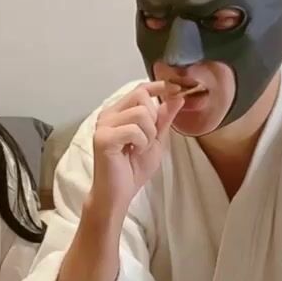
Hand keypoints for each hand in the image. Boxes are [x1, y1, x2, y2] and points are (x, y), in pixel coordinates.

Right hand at [90, 81, 183, 213]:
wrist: (118, 194)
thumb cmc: (133, 169)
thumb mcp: (156, 140)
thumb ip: (164, 118)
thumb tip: (177, 96)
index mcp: (119, 112)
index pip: (140, 88)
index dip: (159, 86)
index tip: (178, 89)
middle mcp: (108, 114)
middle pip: (140, 95)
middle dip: (154, 118)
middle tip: (149, 139)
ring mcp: (104, 125)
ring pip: (140, 113)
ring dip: (148, 134)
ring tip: (140, 148)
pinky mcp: (104, 138)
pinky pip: (133, 129)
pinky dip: (141, 142)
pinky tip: (133, 152)